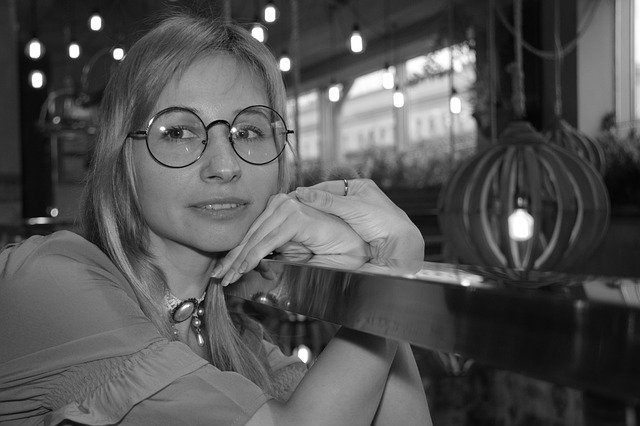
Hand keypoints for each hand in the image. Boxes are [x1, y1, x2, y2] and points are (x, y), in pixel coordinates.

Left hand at [212, 193, 368, 285]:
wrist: (356, 244)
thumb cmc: (329, 247)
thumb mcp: (295, 251)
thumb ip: (276, 253)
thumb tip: (254, 264)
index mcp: (279, 207)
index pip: (252, 232)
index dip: (236, 253)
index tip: (223, 270)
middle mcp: (281, 202)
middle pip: (250, 234)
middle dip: (233, 258)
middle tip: (218, 277)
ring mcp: (289, 207)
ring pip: (256, 238)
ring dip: (239, 261)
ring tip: (227, 278)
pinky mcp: (296, 217)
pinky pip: (269, 241)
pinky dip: (254, 256)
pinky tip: (243, 269)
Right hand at [294, 179, 424, 260]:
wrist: (400, 243)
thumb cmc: (383, 221)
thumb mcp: (352, 208)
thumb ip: (327, 201)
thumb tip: (301, 193)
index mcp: (360, 186)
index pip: (328, 187)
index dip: (310, 193)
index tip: (293, 198)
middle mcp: (358, 198)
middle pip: (328, 200)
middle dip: (312, 205)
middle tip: (292, 210)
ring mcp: (358, 214)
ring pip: (331, 213)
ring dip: (317, 217)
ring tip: (299, 219)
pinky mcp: (357, 228)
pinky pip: (336, 224)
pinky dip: (325, 226)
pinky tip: (315, 229)